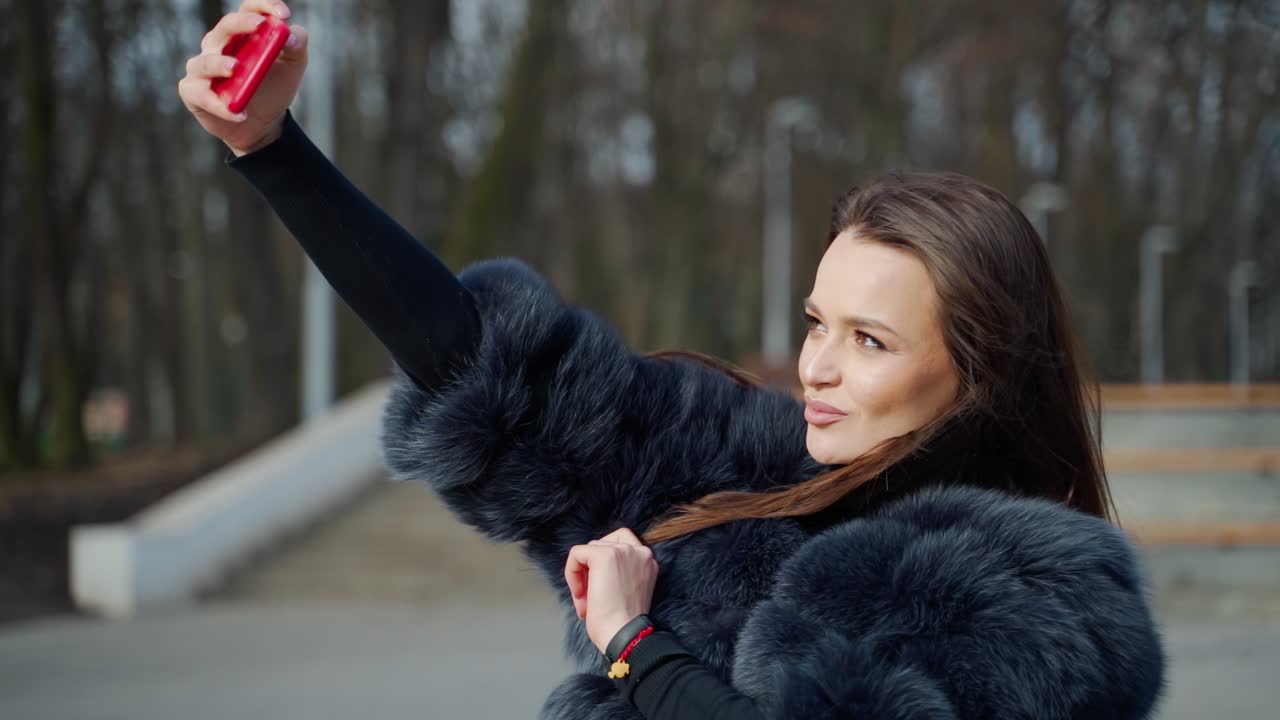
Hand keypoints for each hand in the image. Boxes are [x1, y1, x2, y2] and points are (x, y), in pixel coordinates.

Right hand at [178, 1, 307, 155]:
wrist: (263, 124)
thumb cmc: (273, 89)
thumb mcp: (293, 68)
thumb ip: (296, 48)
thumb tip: (290, 35)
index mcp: (242, 34)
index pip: (248, 9)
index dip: (264, 6)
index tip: (284, 14)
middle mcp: (218, 45)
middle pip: (225, 27)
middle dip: (241, 23)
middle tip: (260, 25)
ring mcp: (203, 67)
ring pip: (206, 62)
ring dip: (220, 64)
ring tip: (237, 69)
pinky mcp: (193, 92)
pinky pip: (201, 95)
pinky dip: (221, 106)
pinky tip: (240, 114)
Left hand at [564, 528, 659, 653]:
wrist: (625, 635)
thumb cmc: (623, 623)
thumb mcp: (628, 590)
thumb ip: (619, 573)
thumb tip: (590, 568)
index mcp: (648, 561)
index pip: (621, 545)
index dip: (603, 566)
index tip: (601, 590)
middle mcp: (640, 551)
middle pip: (602, 544)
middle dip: (591, 570)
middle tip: (589, 596)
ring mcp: (623, 551)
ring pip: (588, 550)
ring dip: (581, 575)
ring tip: (585, 600)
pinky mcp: (604, 555)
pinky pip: (576, 553)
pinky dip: (571, 573)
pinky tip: (580, 595)